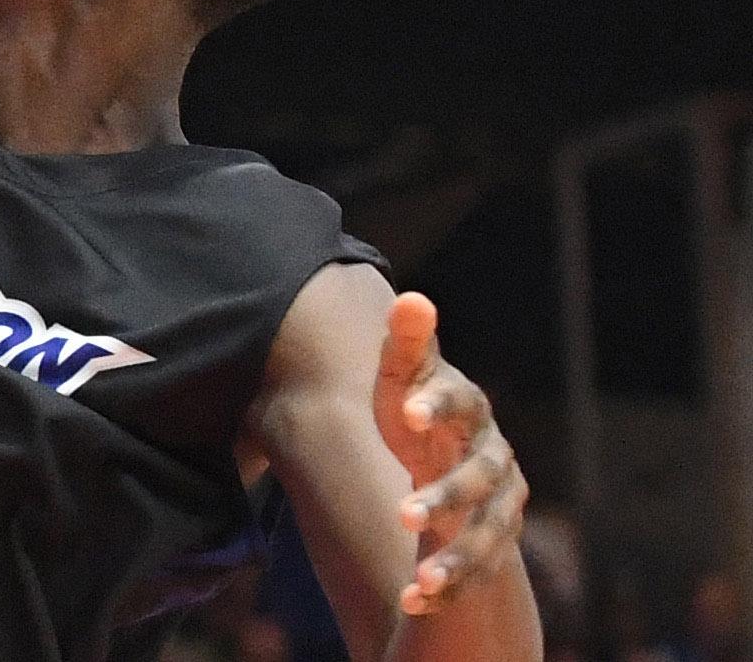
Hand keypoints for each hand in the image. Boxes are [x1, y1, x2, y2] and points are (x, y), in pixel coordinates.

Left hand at [375, 291, 525, 615]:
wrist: (442, 459)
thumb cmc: (415, 411)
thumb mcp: (402, 381)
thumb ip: (405, 347)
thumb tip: (410, 297)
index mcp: (471, 413)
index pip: (463, 404)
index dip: (438, 406)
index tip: (408, 412)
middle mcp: (496, 462)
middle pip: (481, 481)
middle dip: (446, 498)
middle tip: (405, 514)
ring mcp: (499, 508)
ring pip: (488, 537)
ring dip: (455, 561)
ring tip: (417, 583)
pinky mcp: (490, 546)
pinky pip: (475, 575)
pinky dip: (447, 593)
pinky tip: (412, 604)